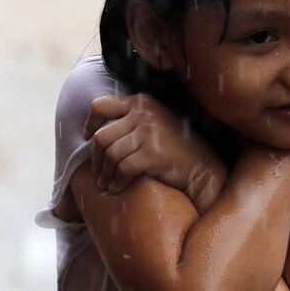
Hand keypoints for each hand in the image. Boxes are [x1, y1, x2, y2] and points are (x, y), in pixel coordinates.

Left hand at [84, 94, 226, 210]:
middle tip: (98, 172)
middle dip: (95, 158)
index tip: (88, 138)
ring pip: (110, 155)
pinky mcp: (153, 153)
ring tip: (106, 184)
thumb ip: (128, 120)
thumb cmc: (173, 147)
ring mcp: (149, 132)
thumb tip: (92, 132)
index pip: (100, 105)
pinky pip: (122, 169)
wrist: (201, 165)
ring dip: (105, 174)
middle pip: (101, 136)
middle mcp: (143, 113)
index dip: (89, 123)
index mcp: (140, 102)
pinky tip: (117, 188)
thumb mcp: (152, 123)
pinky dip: (116, 182)